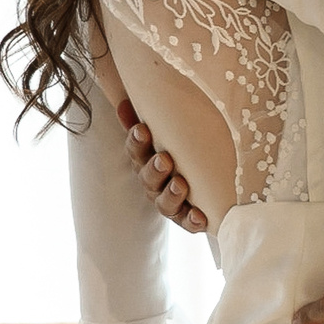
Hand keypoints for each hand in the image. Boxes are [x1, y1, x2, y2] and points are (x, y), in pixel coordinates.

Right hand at [120, 101, 207, 231]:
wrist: (199, 185)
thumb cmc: (177, 151)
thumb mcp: (163, 133)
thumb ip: (143, 118)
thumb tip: (123, 101)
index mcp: (145, 160)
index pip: (136, 150)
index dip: (137, 142)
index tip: (142, 130)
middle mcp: (153, 183)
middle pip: (148, 178)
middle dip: (155, 169)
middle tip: (164, 159)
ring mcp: (169, 202)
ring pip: (164, 202)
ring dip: (171, 194)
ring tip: (180, 184)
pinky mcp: (186, 218)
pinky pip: (187, 222)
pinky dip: (192, 220)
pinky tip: (200, 217)